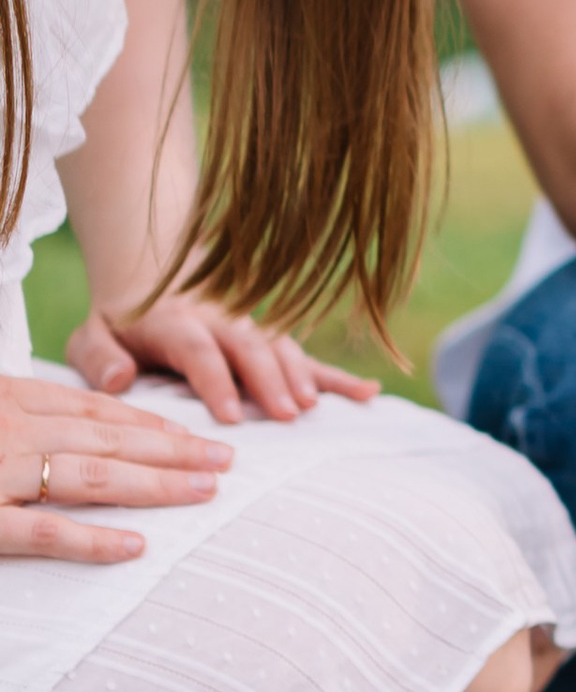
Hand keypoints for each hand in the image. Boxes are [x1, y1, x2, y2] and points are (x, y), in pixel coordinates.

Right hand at [0, 368, 232, 563]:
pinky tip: (136, 545)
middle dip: (171, 450)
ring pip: (90, 476)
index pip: (88, 409)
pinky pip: (46, 531)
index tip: (187, 433)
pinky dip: (94, 539)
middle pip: (105, 439)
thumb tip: (63, 436)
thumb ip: (21, 423)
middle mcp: (9, 430)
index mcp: (8, 400)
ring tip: (204, 490)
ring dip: (154, 484)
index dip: (144, 422)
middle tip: (223, 459)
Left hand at [69, 290, 379, 427]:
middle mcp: (219, 320)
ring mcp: (249, 328)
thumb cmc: (119, 323)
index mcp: (173, 321)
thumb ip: (98, 357)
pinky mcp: (270, 339)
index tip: (228, 416)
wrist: (152, 275)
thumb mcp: (91, 335)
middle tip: (285, 414)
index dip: (215, 380)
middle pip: (249, 348)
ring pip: (281, 347)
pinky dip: (338, 375)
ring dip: (299, 376)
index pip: (198, 349)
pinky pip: (306, 355)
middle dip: (269, 380)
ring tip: (310, 407)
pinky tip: (369, 393)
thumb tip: (120, 379)